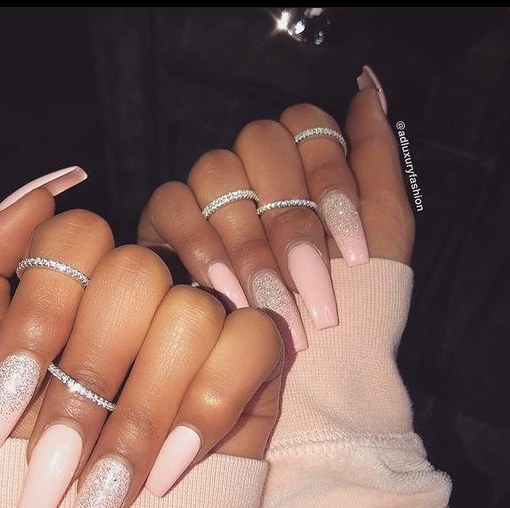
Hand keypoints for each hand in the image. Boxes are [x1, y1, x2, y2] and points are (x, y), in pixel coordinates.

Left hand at [0, 177, 282, 507]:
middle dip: (85, 386)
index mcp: (78, 278)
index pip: (73, 239)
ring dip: (137, 418)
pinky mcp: (251, 363)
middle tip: (49, 474)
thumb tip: (38, 192)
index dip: (39, 322)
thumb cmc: (5, 464)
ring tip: (103, 495)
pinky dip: (203, 412)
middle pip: (132, 276)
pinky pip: (250, 346)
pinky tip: (166, 472)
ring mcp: (200, 320)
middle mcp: (143, 290)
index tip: (2, 413)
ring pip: (188, 315)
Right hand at [138, 73, 414, 352]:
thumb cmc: (352, 304)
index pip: (310, 128)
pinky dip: (202, 249)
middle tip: (312, 289)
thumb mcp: (386, 232)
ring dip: (249, 245)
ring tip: (269, 305)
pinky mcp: (165, 221)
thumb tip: (368, 90)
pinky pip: (172, 205)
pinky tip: (227, 293)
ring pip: (216, 171)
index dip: (332, 184)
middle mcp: (252, 168)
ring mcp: (207, 191)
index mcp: (302, 163)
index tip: (355, 253)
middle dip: (291, 222)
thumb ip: (379, 159)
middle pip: (260, 143)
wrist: (312, 373)